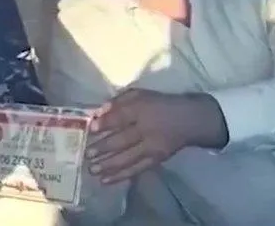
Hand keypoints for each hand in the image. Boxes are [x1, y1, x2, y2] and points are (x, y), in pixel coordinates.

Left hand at [85, 89, 216, 184]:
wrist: (188, 120)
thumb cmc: (158, 104)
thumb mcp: (139, 95)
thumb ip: (118, 101)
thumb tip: (97, 112)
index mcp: (142, 109)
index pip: (122, 116)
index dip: (106, 122)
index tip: (91, 128)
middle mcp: (147, 129)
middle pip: (122, 140)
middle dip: (103, 147)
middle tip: (87, 153)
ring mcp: (151, 147)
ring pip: (127, 158)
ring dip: (108, 165)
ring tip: (92, 169)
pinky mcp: (155, 160)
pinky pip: (136, 169)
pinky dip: (120, 175)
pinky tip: (105, 180)